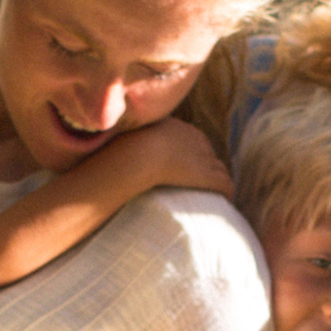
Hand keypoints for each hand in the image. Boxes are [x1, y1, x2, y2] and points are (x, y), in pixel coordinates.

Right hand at [107, 117, 232, 197]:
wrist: (139, 156)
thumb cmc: (125, 150)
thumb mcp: (126, 138)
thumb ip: (126, 141)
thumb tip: (104, 144)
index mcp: (180, 129)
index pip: (192, 141)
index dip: (189, 157)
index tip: (183, 169)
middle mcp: (197, 140)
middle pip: (207, 154)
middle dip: (204, 167)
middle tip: (196, 183)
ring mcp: (205, 158)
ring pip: (218, 169)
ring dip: (215, 180)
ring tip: (210, 195)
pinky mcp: (210, 176)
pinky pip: (225, 184)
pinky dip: (225, 192)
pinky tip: (223, 201)